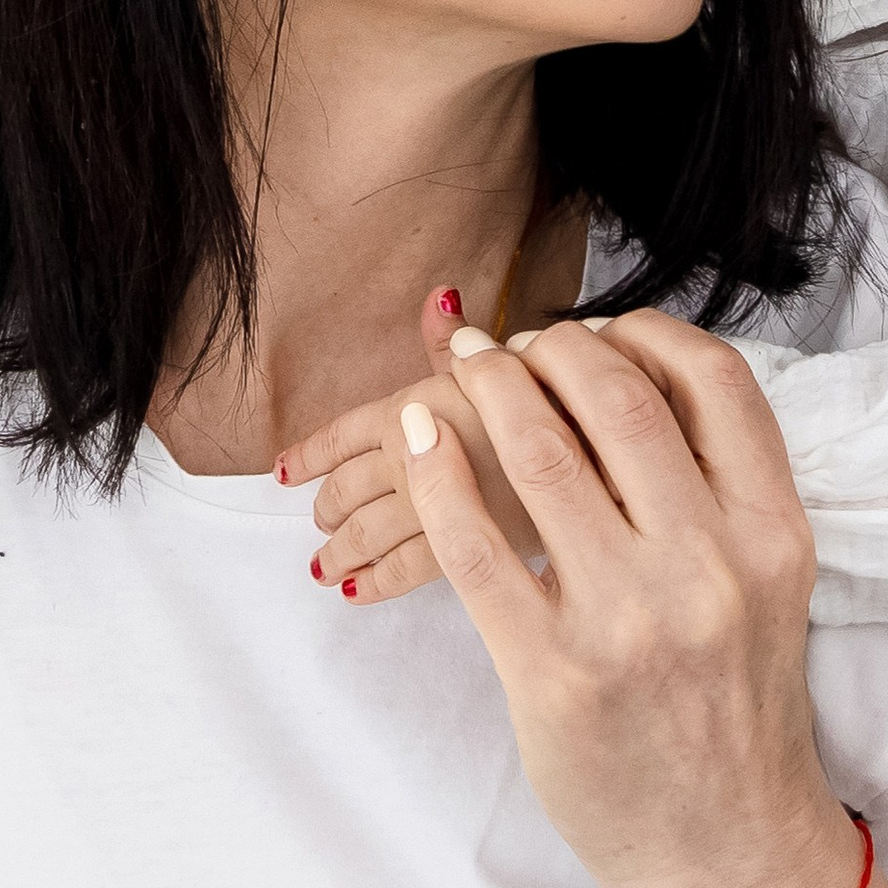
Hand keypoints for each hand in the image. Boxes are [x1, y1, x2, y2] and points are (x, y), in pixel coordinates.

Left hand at [283, 290, 536, 597]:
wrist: (601, 446)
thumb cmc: (556, 394)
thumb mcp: (502, 359)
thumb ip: (455, 341)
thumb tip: (438, 295)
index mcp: (415, 402)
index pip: (342, 434)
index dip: (309, 455)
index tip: (286, 471)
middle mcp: (412, 452)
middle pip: (347, 489)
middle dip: (328, 508)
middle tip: (321, 523)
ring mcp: (432, 502)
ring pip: (364, 534)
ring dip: (339, 552)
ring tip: (324, 565)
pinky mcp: (460, 546)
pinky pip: (400, 570)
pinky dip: (371, 583)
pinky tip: (354, 591)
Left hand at [389, 312, 851, 887]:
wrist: (733, 851)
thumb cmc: (737, 711)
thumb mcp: (765, 585)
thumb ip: (715, 490)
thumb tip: (621, 378)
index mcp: (774, 534)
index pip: (713, 379)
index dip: (640, 332)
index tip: (595, 332)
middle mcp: (710, 566)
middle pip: (615, 398)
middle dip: (550, 349)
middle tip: (513, 347)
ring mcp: (629, 620)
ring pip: (538, 454)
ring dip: (487, 391)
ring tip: (462, 374)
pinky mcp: (552, 671)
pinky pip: (473, 544)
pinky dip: (435, 474)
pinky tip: (419, 440)